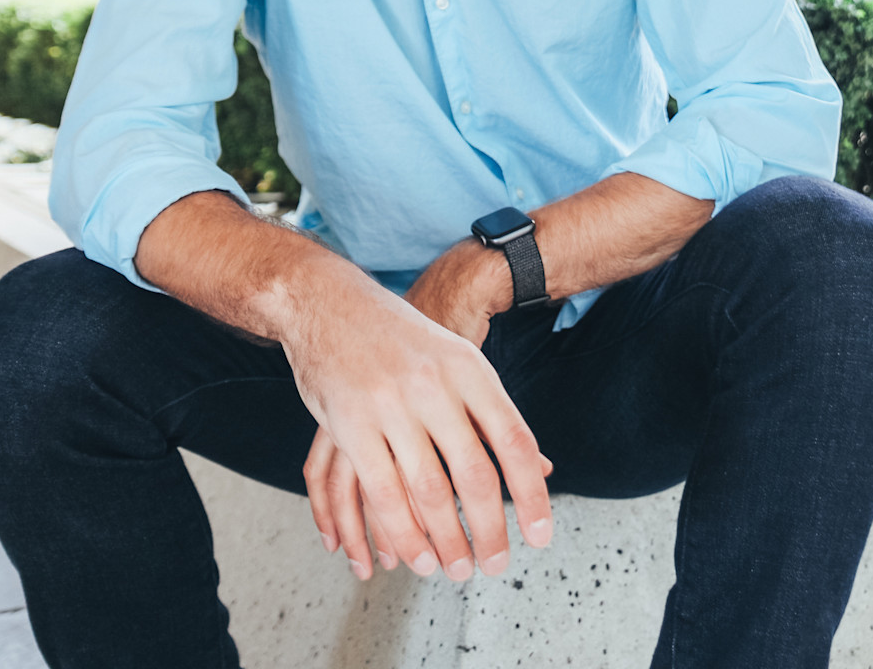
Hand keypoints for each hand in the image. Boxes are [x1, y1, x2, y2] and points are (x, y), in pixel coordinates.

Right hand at [281, 249, 552, 583]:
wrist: (330, 302)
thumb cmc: (403, 340)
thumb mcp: (458, 360)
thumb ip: (492, 414)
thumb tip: (541, 468)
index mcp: (470, 369)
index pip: (514, 441)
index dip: (531, 494)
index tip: (541, 536)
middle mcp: (434, 385)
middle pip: (474, 474)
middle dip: (488, 530)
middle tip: (496, 565)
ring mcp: (389, 404)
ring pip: (427, 491)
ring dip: (446, 541)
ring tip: (457, 570)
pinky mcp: (348, 424)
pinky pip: (381, 492)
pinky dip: (400, 532)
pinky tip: (413, 555)